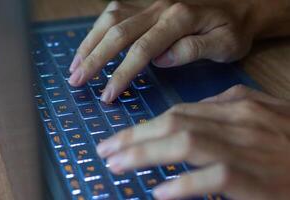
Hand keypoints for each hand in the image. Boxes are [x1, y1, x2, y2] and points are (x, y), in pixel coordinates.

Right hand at [68, 0, 257, 102]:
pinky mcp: (147, 6)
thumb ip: (192, 49)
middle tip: (76, 80)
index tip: (107, 96)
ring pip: (111, 19)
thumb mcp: (225, 44)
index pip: (142, 49)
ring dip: (90, 42)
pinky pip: (115, 13)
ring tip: (75, 65)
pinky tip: (90, 45)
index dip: (121, 73)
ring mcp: (151, 3)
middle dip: (94, 58)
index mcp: (180, 18)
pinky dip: (98, 30)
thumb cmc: (233, 29)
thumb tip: (160, 60)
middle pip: (118, 32)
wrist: (239, 6)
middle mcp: (160, 7)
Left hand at [96, 85, 289, 199]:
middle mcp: (236, 121)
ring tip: (118, 165)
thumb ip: (225, 109)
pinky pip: (212, 178)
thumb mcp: (260, 112)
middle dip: (134, 137)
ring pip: (185, 143)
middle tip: (105, 150)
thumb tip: (189, 114)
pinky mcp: (254, 179)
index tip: (119, 137)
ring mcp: (245, 148)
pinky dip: (183, 185)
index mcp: (235, 105)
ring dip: (146, 154)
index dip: (144, 125)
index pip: (177, 112)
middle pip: (173, 123)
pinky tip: (159, 192)